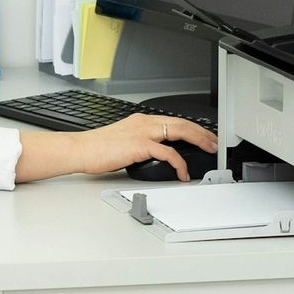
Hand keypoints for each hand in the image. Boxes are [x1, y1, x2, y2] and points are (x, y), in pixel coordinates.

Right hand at [14, 114, 215, 183]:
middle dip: (202, 132)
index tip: (203, 136)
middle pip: (181, 122)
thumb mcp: (122, 143)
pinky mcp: (140, 145)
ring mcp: (143, 132)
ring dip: (198, 141)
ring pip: (180, 132)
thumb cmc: (95, 150)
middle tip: (214, 142)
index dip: (192, 128)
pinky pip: (168, 153)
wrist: (79, 150)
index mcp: (140, 121)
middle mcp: (144, 123)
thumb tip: (152, 156)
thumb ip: (139, 145)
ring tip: (208, 151)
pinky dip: (179, 163)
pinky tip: (183, 173)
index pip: (173, 120)